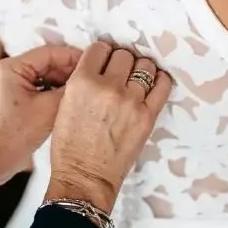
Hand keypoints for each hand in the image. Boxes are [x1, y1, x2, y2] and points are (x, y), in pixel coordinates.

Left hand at [0, 44, 83, 171]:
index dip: (75, 57)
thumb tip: (88, 75)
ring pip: (48, 72)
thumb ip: (71, 86)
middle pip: (49, 61)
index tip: (94, 64)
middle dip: (71, 70)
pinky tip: (72, 97)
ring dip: (65, 80)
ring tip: (85, 88)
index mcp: (13, 66)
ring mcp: (14, 81)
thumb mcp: (51, 106)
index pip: (51, 52)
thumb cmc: (19, 134)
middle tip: (93, 78)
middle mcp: (11, 69)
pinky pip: (43, 83)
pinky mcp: (19, 93)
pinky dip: (57, 88)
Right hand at [45, 41, 172, 213]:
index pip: (100, 48)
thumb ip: (83, 81)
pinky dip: (160, 80)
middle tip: (120, 73)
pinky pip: (163, 85)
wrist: (85, 179)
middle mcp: (107, 87)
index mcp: (81, 82)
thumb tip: (102, 66)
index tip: (105, 61)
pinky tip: (153, 85)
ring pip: (145, 66)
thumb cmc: (70, 147)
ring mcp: (131, 101)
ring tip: (136, 80)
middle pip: (124, 55)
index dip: (103, 54)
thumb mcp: (65, 105)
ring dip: (140, 69)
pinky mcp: (148, 116)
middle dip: (122, 62)